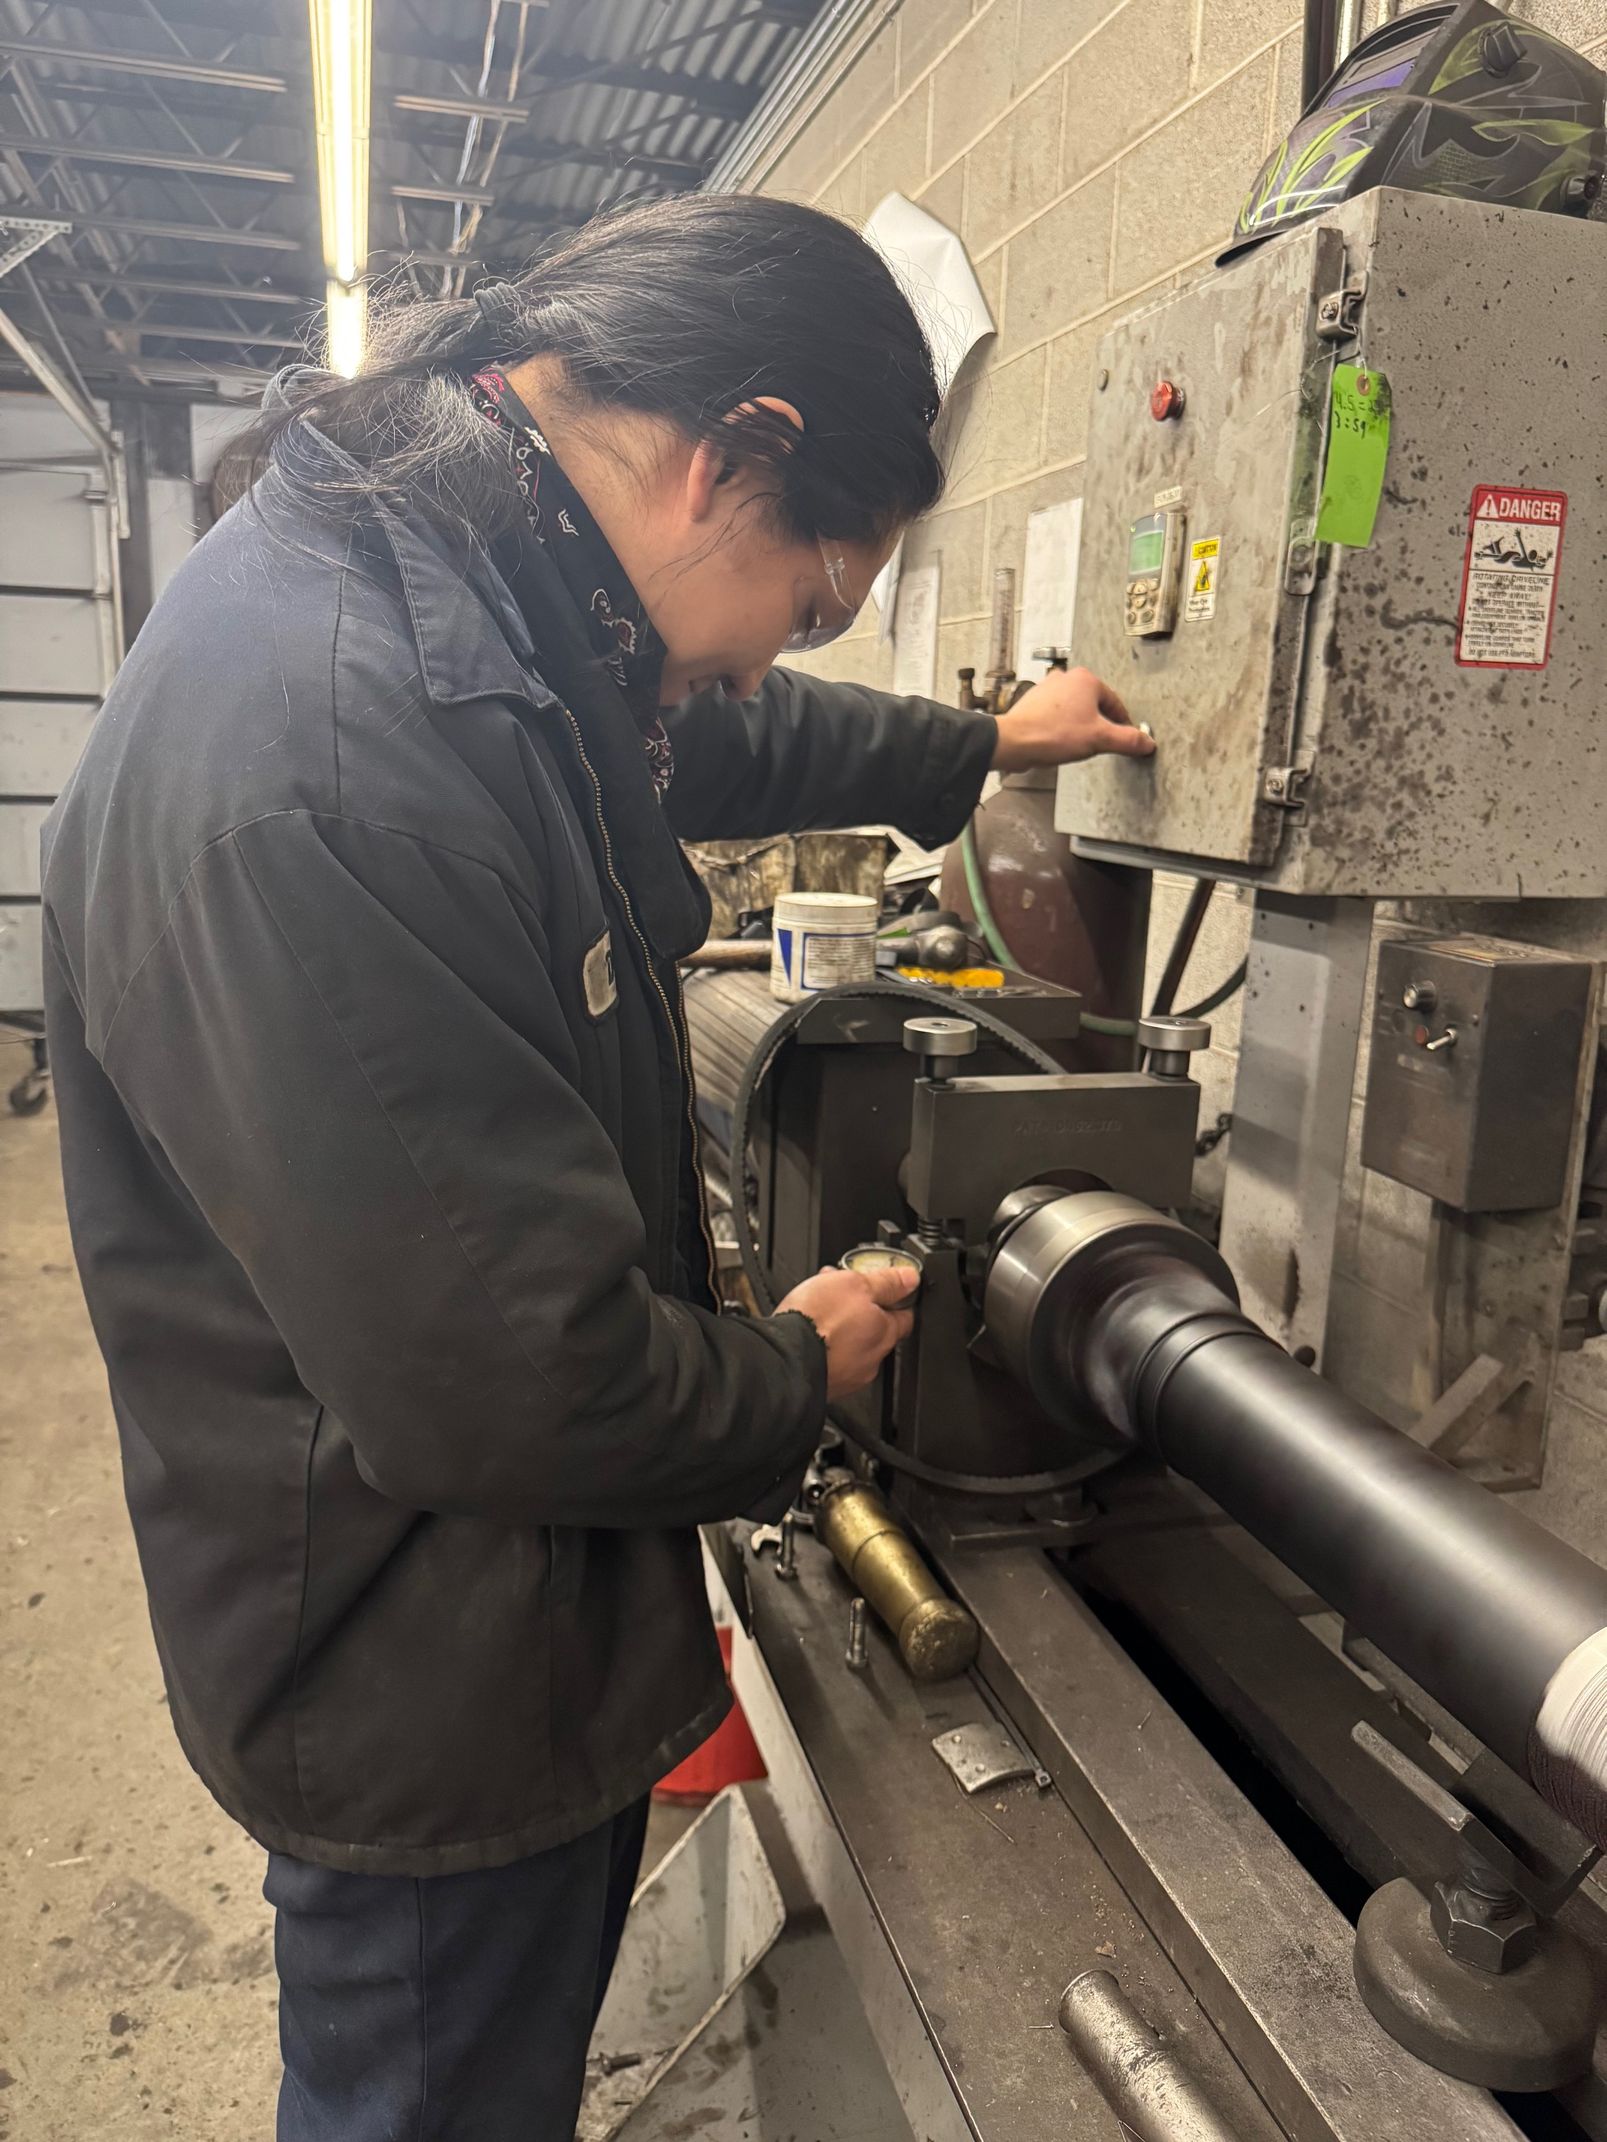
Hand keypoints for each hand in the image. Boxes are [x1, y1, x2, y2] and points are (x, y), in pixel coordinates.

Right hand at [775, 1263, 918, 1399]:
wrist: (781, 1360)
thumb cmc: (816, 1322)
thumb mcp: (855, 1284)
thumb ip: (886, 1282)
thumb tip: (911, 1278)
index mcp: (885, 1332)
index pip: (905, 1317)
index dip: (896, 1300)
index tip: (887, 1290)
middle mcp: (871, 1359)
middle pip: (875, 1330)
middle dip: (861, 1311)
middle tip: (841, 1294)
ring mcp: (848, 1377)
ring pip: (851, 1346)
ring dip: (840, 1329)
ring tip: (818, 1310)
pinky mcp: (826, 1385)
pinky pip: (830, 1361)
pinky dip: (823, 1347)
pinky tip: (808, 1335)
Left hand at [991, 667, 1154, 772]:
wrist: (1014, 742)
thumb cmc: (1053, 734)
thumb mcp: (1099, 739)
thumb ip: (1127, 740)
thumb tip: (1147, 742)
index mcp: (1086, 680)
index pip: (1115, 702)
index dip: (1122, 723)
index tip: (1125, 736)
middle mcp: (1066, 678)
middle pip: (1094, 704)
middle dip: (1099, 724)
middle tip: (1101, 742)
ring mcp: (1048, 689)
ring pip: (1075, 709)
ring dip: (1080, 725)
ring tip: (1079, 744)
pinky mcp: (1034, 703)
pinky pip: (1057, 715)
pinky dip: (1062, 727)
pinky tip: (1061, 742)